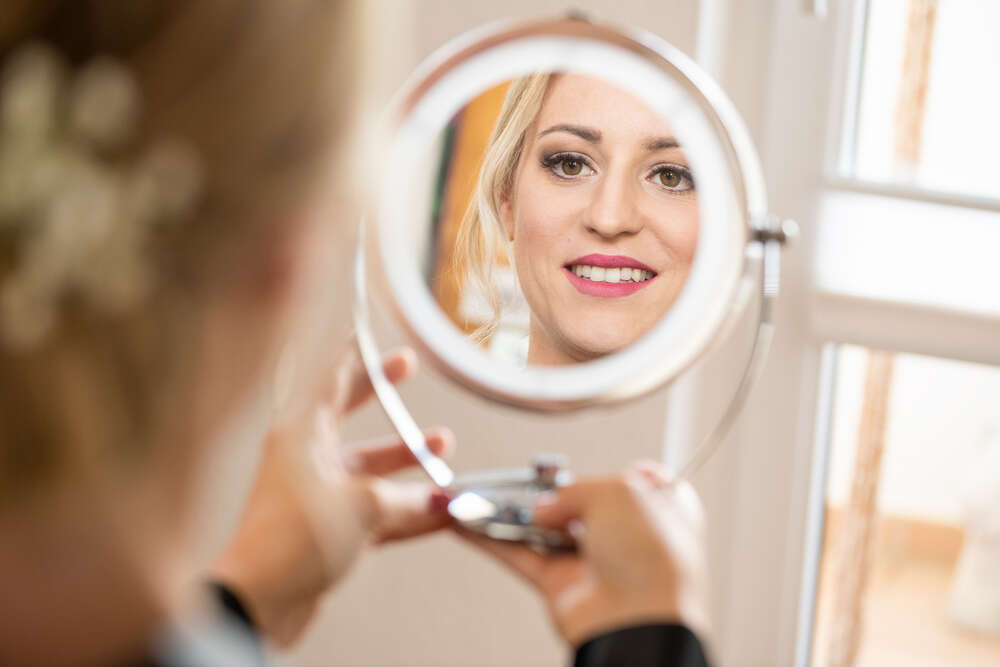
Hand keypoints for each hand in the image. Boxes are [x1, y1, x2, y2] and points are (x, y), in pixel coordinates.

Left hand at [210, 345, 453, 646]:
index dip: (355, 356)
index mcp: (301, 435)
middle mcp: (304, 458)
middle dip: (383, 396)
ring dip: (404, 460)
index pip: (330, 380)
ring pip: (366, 467)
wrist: (258, 602)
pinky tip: (439, 510)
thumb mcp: (361, 507)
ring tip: (442, 449)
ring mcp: (314, 495)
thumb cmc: (291, 542)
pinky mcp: (324, 530)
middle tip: (407, 369)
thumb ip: (406, 499)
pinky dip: (404, 508)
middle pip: (349, 415)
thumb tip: (439, 500)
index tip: (371, 334)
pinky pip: (372, 509)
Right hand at [464, 462, 707, 646]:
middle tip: (522, 477)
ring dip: (509, 514)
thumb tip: (545, 508)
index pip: (637, 483)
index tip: (592, 463)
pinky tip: (468, 524)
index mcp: (661, 508)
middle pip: (581, 503)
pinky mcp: (563, 586)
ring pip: (544, 530)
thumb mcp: (617, 492)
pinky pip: (521, 556)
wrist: (639, 621)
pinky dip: (492, 540)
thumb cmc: (652, 556)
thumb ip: (574, 489)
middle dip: (548, 490)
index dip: (614, 471)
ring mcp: (595, 562)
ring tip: (477, 494)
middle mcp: (629, 535)